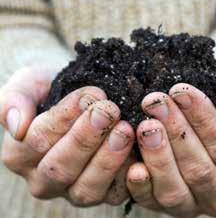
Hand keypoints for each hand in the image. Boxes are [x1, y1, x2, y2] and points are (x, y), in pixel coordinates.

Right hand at [0, 67, 134, 205]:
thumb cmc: (52, 89)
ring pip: (87, 188)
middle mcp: (45, 180)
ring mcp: (74, 190)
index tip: (88, 95)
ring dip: (107, 159)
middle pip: (61, 168)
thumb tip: (16, 125)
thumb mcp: (29, 84)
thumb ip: (14, 100)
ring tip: (125, 130)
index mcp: (20, 155)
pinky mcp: (103, 193)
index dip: (63, 119)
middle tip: (108, 112)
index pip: (37, 141)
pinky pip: (114, 193)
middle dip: (86, 139)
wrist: (78, 98)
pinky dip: (127, 175)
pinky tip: (138, 153)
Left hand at [126, 76, 215, 216]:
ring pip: (174, 188)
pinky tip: (133, 164)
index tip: (181, 91)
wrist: (204, 126)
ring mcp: (190, 205)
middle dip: (175, 132)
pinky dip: (140, 185)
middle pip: (198, 168)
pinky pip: (150, 200)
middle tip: (155, 103)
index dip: (203, 119)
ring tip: (145, 125)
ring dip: (158, 156)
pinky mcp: (162, 206)